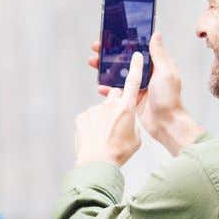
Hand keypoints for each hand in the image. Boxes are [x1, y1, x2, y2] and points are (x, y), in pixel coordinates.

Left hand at [74, 52, 143, 166]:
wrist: (97, 163)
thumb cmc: (119, 153)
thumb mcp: (136, 139)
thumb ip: (132, 124)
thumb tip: (127, 122)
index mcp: (126, 108)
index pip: (132, 83)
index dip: (135, 68)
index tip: (136, 56)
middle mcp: (110, 105)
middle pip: (115, 95)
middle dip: (117, 103)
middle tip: (117, 120)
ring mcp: (94, 110)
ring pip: (101, 109)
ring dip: (103, 119)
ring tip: (104, 137)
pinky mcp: (82, 117)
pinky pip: (89, 117)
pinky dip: (92, 126)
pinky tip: (94, 138)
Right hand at [88, 33, 203, 155]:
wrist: (166, 123)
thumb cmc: (169, 98)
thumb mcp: (165, 72)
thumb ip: (158, 54)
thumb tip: (156, 34)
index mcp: (156, 65)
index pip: (138, 49)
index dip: (124, 43)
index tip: (111, 38)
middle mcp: (147, 74)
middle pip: (125, 60)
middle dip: (110, 54)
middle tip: (96, 48)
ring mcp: (138, 86)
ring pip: (118, 74)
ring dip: (105, 68)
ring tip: (93, 63)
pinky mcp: (132, 98)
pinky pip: (117, 91)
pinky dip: (108, 88)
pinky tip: (100, 85)